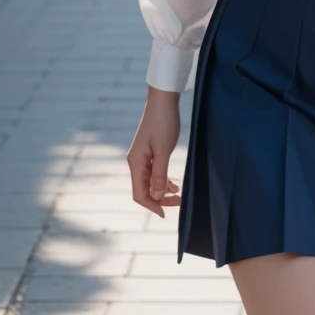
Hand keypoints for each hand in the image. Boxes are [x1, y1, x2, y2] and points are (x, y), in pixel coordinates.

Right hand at [127, 87, 181, 217]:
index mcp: (135, 163)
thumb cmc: (163, 123)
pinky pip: (152, 173)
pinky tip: (174, 184)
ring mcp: (141, 157)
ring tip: (178, 194)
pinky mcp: (149, 152)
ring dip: (162, 191)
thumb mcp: (163, 150)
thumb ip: (159, 174)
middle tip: (179, 202)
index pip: (139, 194)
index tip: (165, 214)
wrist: (163, 101)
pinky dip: (162, 180)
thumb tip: (156, 196)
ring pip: (149, 182)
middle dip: (159, 200)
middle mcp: (135, 162)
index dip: (152, 206)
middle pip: (143, 190)